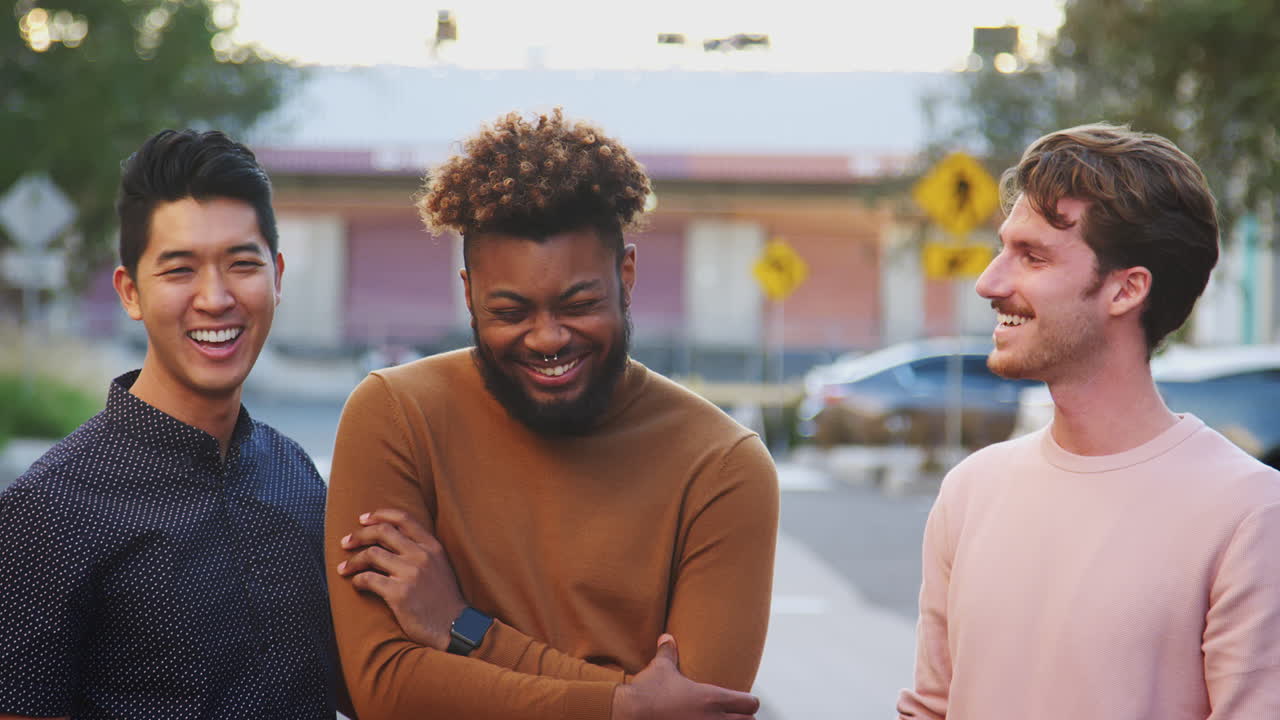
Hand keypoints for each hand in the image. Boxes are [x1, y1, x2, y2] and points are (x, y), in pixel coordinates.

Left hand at [336, 508, 465, 650]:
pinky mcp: (399, 593)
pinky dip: (357, 580)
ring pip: (371, 554)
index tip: (363, 519)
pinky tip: (356, 584)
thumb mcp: (439, 566)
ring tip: (344, 568)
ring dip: (353, 560)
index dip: (380, 515)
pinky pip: (368, 579)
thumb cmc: (443, 599)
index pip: (403, 518)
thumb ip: (421, 551)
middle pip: (382, 532)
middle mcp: (422, 555)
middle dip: (359, 535)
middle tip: (346, 542)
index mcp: (432, 546)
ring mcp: (411, 573)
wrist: (454, 627)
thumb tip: (390, 541)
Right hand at [612, 635, 758, 719]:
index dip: (749, 701)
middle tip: (735, 714)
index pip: (750, 703)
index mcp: (712, 698)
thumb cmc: (647, 693)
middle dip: (744, 718)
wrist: (630, 713)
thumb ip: (668, 653)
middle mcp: (713, 719)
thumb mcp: (660, 669)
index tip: (744, 700)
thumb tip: (667, 638)